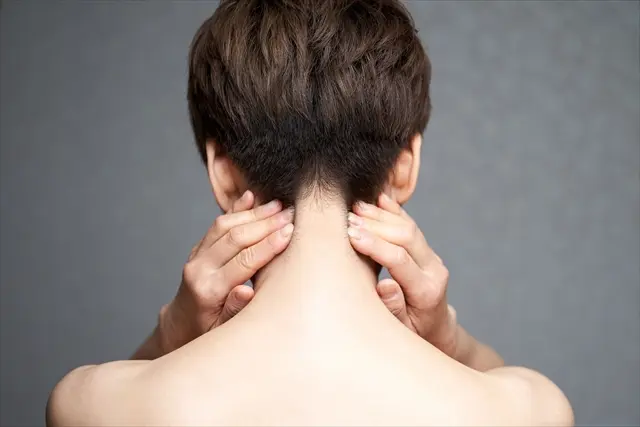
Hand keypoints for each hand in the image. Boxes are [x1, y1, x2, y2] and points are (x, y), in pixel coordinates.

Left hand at [157, 190, 293, 353]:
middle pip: (234, 237)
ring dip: (253, 213)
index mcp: (208, 290)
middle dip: (265, 223)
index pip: (243, 261)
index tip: (291, 231)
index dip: (268, 245)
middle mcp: (199, 269)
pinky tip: (252, 198)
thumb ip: (234, 310)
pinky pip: (216, 224)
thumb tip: (247, 292)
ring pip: (224, 225)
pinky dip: (236, 210)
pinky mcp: (198, 248)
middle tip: (291, 213)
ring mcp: (196, 256)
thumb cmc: (208, 331)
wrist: (181, 325)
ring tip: (279, 205)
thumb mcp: (223, 330)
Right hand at [347, 193, 457, 356]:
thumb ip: (393, 308)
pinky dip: (393, 211)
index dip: (374, 244)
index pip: (399, 259)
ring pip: (408, 227)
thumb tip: (385, 284)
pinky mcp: (426, 251)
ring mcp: (432, 258)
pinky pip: (410, 225)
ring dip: (380, 215)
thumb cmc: (412, 334)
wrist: (436, 331)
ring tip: (354, 206)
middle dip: (374, 224)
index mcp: (427, 291)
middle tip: (346, 217)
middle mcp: (434, 270)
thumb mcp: (401, 330)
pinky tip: (377, 199)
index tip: (349, 233)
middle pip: (406, 236)